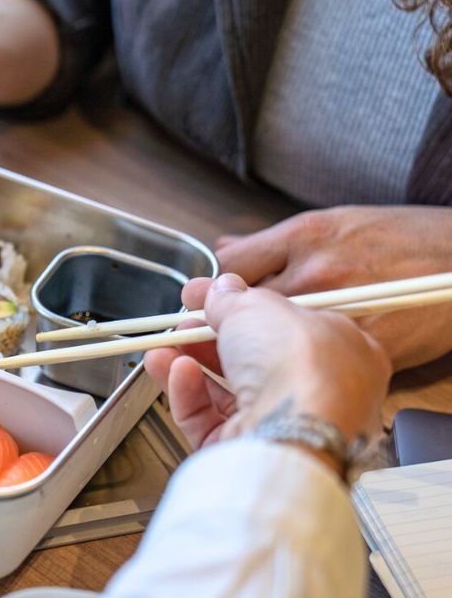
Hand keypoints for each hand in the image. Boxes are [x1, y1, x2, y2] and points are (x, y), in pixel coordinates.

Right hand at [144, 274, 390, 453]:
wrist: (294, 436)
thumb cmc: (299, 364)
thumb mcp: (259, 307)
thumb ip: (233, 298)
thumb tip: (220, 290)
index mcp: (342, 351)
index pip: (288, 325)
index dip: (245, 306)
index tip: (208, 295)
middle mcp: (317, 393)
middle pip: (253, 359)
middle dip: (208, 337)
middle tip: (180, 321)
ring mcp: (283, 427)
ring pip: (226, 391)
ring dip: (190, 363)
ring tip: (161, 347)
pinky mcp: (250, 453)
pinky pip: (212, 420)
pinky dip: (189, 394)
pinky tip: (175, 371)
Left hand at [216, 205, 451, 369]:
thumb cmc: (403, 239)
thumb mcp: (331, 222)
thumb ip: (270, 242)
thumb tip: (223, 250)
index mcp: (306, 237)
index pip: (230, 267)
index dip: (204, 290)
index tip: (194, 302)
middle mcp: (317, 273)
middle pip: (238, 310)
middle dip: (210, 329)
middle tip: (194, 340)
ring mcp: (341, 314)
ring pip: (267, 345)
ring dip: (237, 358)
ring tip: (226, 360)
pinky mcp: (365, 351)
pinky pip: (310, 370)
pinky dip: (287, 376)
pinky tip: (280, 374)